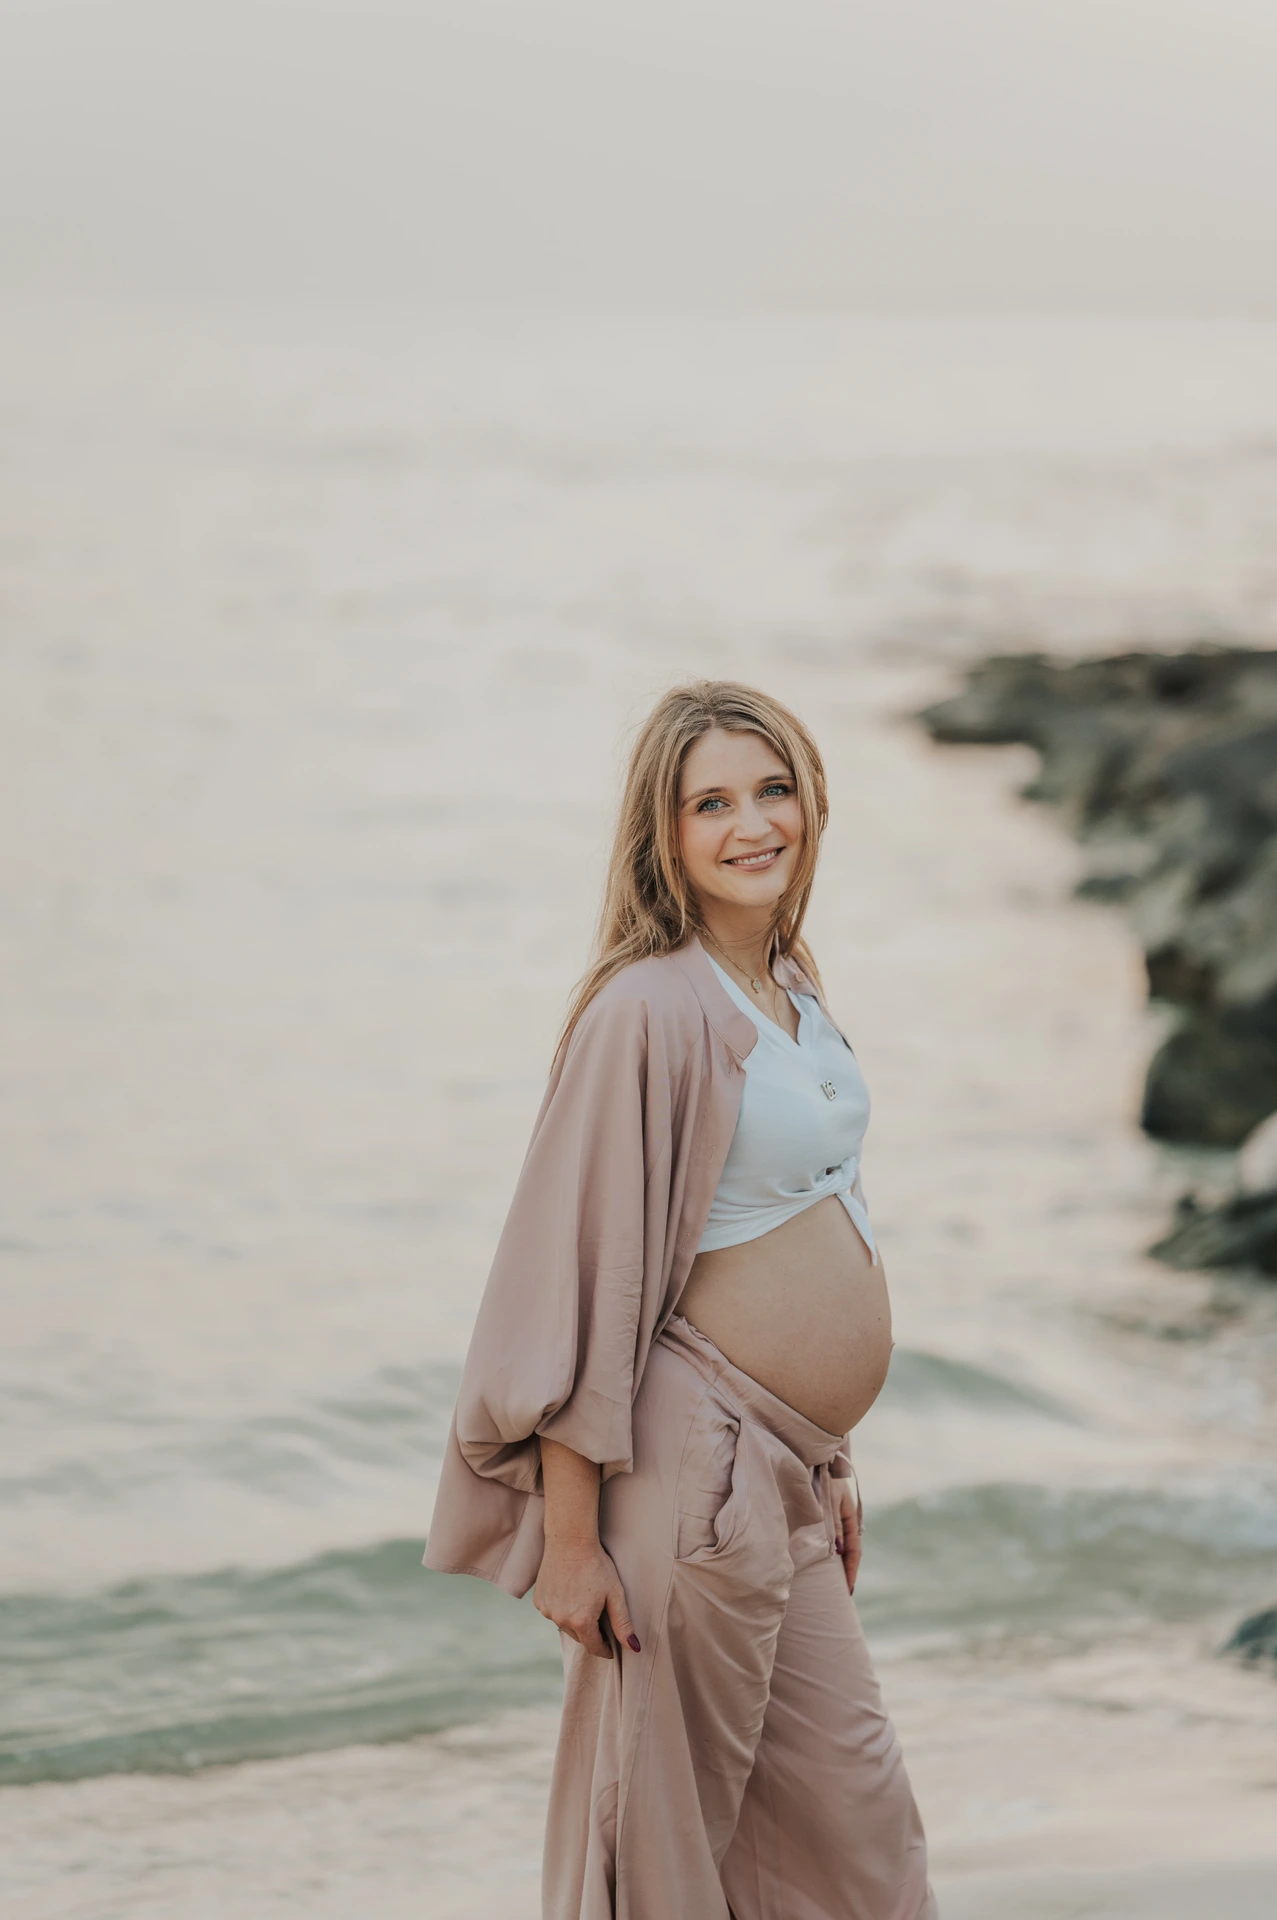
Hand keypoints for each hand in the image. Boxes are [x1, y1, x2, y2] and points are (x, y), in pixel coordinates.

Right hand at [533, 1536, 640, 1659]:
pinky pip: (553, 1613)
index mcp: (581, 1621)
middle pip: (579, 1637)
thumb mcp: (615, 1594)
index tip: (611, 1647)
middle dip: (591, 1634)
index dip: (605, 1649)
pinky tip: (570, 1594)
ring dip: (575, 1621)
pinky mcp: (538, 1600)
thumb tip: (634, 1648)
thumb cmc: (596, 1565)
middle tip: (600, 1619)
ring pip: (565, 1625)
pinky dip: (562, 1610)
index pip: (594, 1647)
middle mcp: (561, 1619)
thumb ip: (623, 1624)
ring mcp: (547, 1610)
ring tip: (584, 1602)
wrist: (570, 1540)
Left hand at [835, 1482, 861, 1595]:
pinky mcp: (834, 1513)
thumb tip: (839, 1551)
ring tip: (837, 1581)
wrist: (826, 1458)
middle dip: (847, 1571)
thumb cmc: (827, 1478)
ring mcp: (842, 1516)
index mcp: (851, 1518)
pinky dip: (835, 1550)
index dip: (851, 1571)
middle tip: (844, 1593)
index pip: (853, 1551)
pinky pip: (837, 1536)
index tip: (848, 1589)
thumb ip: (834, 1525)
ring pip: (843, 1544)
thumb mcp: (831, 1501)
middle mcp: (848, 1519)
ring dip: (841, 1562)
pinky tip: (831, 1558)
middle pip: (850, 1551)